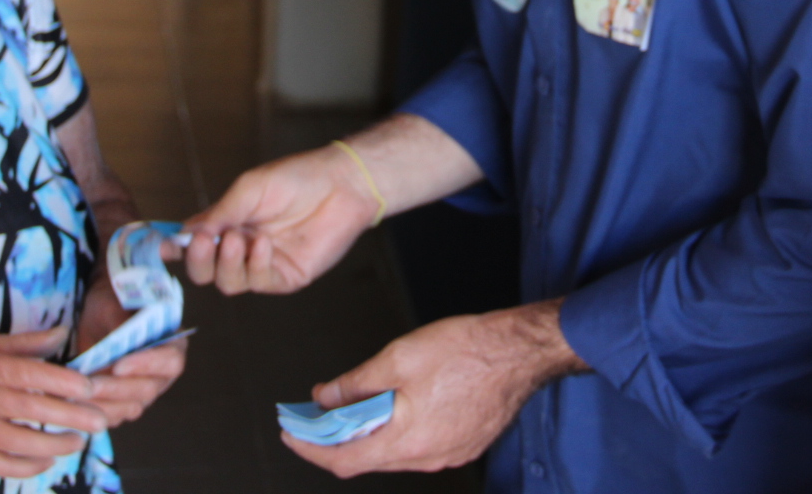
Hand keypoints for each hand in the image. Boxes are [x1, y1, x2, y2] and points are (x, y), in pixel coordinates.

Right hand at [0, 327, 107, 479]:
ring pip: (20, 443)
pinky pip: (2, 465)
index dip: (62, 383)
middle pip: (32, 411)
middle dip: (70, 417)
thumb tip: (63, 333)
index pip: (29, 375)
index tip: (89, 388)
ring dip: (55, 445)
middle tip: (100, 420)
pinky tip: (48, 461)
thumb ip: (22, 343)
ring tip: (78, 441)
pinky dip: (28, 467)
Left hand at [73, 279, 188, 427]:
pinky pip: (114, 417)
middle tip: (89, 385)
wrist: (96, 318)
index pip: (170, 361)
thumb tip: (121, 343)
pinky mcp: (124, 405)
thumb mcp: (114, 307)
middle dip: (116, 388)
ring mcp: (145, 393)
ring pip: (131, 407)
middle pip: (148, 389)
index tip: (119, 365)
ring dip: (103, 404)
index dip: (147, 365)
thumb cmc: (111, 305)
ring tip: (76, 396)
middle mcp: (163, 373)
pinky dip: (94, 413)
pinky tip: (74, 405)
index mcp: (172, 344)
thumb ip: (120, 324)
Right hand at [182, 145, 377, 293]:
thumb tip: (185, 233)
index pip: (193, 243)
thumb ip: (220, 213)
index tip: (165, 248)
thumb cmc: (297, 178)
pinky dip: (256, 264)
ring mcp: (262, 264)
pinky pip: (259, 281)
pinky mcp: (286, 276)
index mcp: (227, 223)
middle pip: (204, 272)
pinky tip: (264, 244)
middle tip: (205, 241)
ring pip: (228, 283)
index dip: (175, 249)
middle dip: (198, 261)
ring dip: (228, 263)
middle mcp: (240, 247)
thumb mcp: (250, 188)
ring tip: (241, 238)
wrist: (340, 184)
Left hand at [281, 300, 585, 476]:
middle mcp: (428, 456)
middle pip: (368, 460)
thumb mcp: (398, 357)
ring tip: (350, 408)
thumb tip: (324, 397)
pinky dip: (397, 432)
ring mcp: (449, 453)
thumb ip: (355, 383)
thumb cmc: (467, 350)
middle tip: (315, 417)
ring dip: (368, 435)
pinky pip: (420, 446)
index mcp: (408, 440)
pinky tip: (392, 407)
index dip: (310, 449)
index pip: (344, 460)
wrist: (520, 350)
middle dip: (336, 439)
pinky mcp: (464, 444)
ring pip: (395, 454)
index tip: (291, 434)